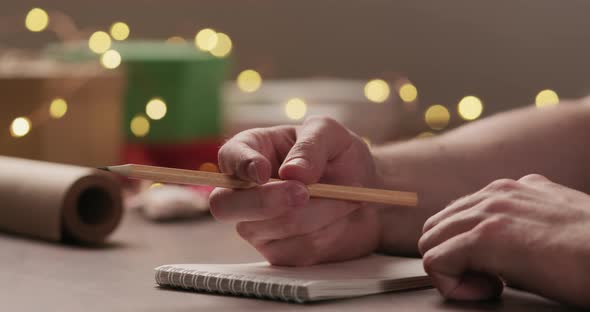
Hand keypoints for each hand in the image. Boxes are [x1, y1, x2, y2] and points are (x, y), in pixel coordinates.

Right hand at [209, 117, 381, 265]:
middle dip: (265, 201)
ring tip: (343, 197)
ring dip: (318, 212)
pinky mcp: (278, 252)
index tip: (263, 172)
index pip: (229, 158)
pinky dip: (326, 231)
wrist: (365, 196)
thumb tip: (292, 172)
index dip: (240, 166)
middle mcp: (244, 191)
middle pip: (225, 206)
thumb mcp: (330, 134)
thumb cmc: (340, 157)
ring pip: (273, 226)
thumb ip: (311, 145)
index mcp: (251, 151)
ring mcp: (257, 225)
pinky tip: (337, 217)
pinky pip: (297, 248)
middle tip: (304, 193)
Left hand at [418, 174, 589, 306]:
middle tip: (488, 281)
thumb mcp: (557, 223)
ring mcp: (489, 212)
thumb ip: (524, 224)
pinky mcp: (486, 238)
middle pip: (436, 226)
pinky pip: (435, 262)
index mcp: (511, 189)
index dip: (466, 248)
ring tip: (490, 286)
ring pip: (429, 242)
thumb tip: (502, 250)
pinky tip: (490, 291)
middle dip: (451, 257)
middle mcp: (495, 193)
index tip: (496, 271)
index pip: (457, 214)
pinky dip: (452, 285)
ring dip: (451, 271)